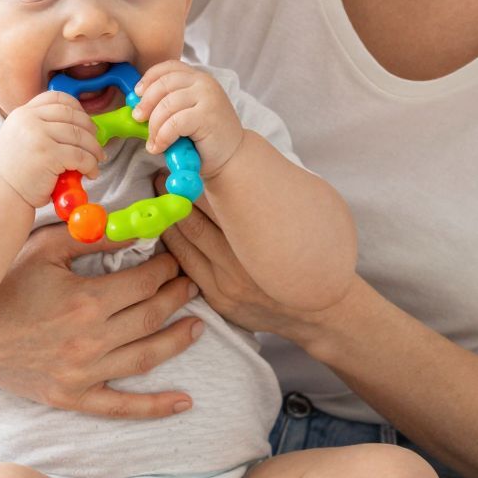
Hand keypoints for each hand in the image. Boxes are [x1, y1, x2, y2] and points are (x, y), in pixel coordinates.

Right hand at [0, 91, 103, 207]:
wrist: (1, 194)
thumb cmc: (16, 171)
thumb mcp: (21, 138)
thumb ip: (41, 126)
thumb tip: (81, 126)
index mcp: (22, 113)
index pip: (56, 98)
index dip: (77, 108)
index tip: (86, 122)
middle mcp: (29, 119)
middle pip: (72, 115)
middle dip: (90, 130)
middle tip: (96, 145)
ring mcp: (38, 135)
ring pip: (79, 136)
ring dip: (94, 150)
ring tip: (96, 161)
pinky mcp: (48, 154)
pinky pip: (80, 155)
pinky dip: (91, 165)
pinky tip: (90, 173)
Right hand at [0, 223, 207, 417]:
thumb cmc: (2, 284)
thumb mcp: (43, 247)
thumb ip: (90, 236)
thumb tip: (134, 227)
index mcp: (85, 300)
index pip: (144, 282)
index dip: (166, 267)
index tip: (173, 258)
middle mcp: (90, 340)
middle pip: (151, 316)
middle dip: (177, 296)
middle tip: (191, 283)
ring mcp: (83, 373)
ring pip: (146, 356)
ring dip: (178, 340)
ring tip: (199, 324)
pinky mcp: (72, 397)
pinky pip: (122, 406)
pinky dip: (156, 407)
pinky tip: (185, 402)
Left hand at [131, 61, 244, 175]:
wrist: (232, 158)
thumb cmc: (205, 138)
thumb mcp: (185, 113)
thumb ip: (168, 104)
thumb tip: (137, 107)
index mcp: (198, 78)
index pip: (168, 67)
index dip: (149, 78)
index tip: (137, 95)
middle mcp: (204, 83)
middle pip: (164, 84)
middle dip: (146, 103)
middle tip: (138, 119)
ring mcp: (208, 97)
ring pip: (166, 105)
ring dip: (153, 126)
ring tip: (153, 142)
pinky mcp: (207, 116)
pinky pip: (174, 123)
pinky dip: (162, 136)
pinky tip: (160, 146)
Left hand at [150, 171, 358, 340]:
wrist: (317, 312)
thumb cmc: (303, 262)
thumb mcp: (295, 228)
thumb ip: (265, 205)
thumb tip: (241, 172)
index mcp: (261, 239)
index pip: (219, 204)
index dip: (197, 182)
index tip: (185, 165)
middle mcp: (241, 263)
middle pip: (196, 221)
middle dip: (175, 196)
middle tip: (162, 176)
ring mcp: (226, 283)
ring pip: (186, 242)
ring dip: (169, 217)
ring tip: (159, 196)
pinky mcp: (217, 298)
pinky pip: (186, 266)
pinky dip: (173, 244)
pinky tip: (166, 228)